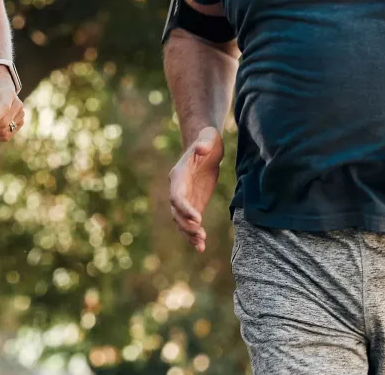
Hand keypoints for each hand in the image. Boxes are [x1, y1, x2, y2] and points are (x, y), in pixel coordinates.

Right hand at [167, 127, 223, 250]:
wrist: (206, 146)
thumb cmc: (207, 140)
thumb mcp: (208, 137)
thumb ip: (204, 143)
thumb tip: (202, 148)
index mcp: (178, 176)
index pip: (177, 196)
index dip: (185, 208)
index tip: (197, 218)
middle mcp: (178, 189)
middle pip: (176, 212)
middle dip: (186, 225)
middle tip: (200, 235)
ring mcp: (186, 198)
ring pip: (181, 221)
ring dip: (189, 233)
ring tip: (201, 245)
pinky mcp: (195, 204)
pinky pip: (191, 222)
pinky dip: (194, 234)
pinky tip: (201, 247)